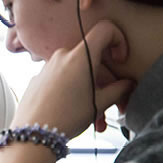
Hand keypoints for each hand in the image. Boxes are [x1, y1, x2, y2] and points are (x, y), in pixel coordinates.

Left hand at [12, 20, 134, 136]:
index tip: (120, 61)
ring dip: (90, 92)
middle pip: (92, 58)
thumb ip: (119, 89)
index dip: (119, 40)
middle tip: (114, 104)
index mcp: (80, 56)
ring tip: (97, 120)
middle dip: (106, 80)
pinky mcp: (38, 78)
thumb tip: (128, 84)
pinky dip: (73, 93)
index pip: (105, 30)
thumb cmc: (67, 117)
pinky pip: (61, 80)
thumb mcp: (100, 103)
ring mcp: (47, 66)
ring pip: (77, 73)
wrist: (33, 133)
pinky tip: (77, 114)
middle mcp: (62, 56)